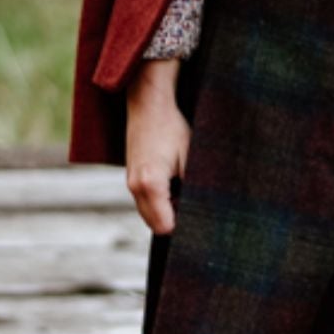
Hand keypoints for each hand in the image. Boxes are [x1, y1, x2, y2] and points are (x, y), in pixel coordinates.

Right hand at [125, 60, 191, 233]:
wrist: (149, 106)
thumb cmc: (172, 129)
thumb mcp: (191, 159)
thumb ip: (194, 189)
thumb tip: (203, 211)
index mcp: (150, 184)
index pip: (166, 226)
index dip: (184, 225)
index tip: (198, 215)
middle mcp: (135, 187)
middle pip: (156, 224)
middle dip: (175, 219)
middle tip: (193, 202)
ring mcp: (130, 183)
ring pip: (149, 214)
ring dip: (166, 210)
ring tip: (183, 189)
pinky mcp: (130, 178)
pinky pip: (145, 202)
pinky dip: (159, 201)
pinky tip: (173, 183)